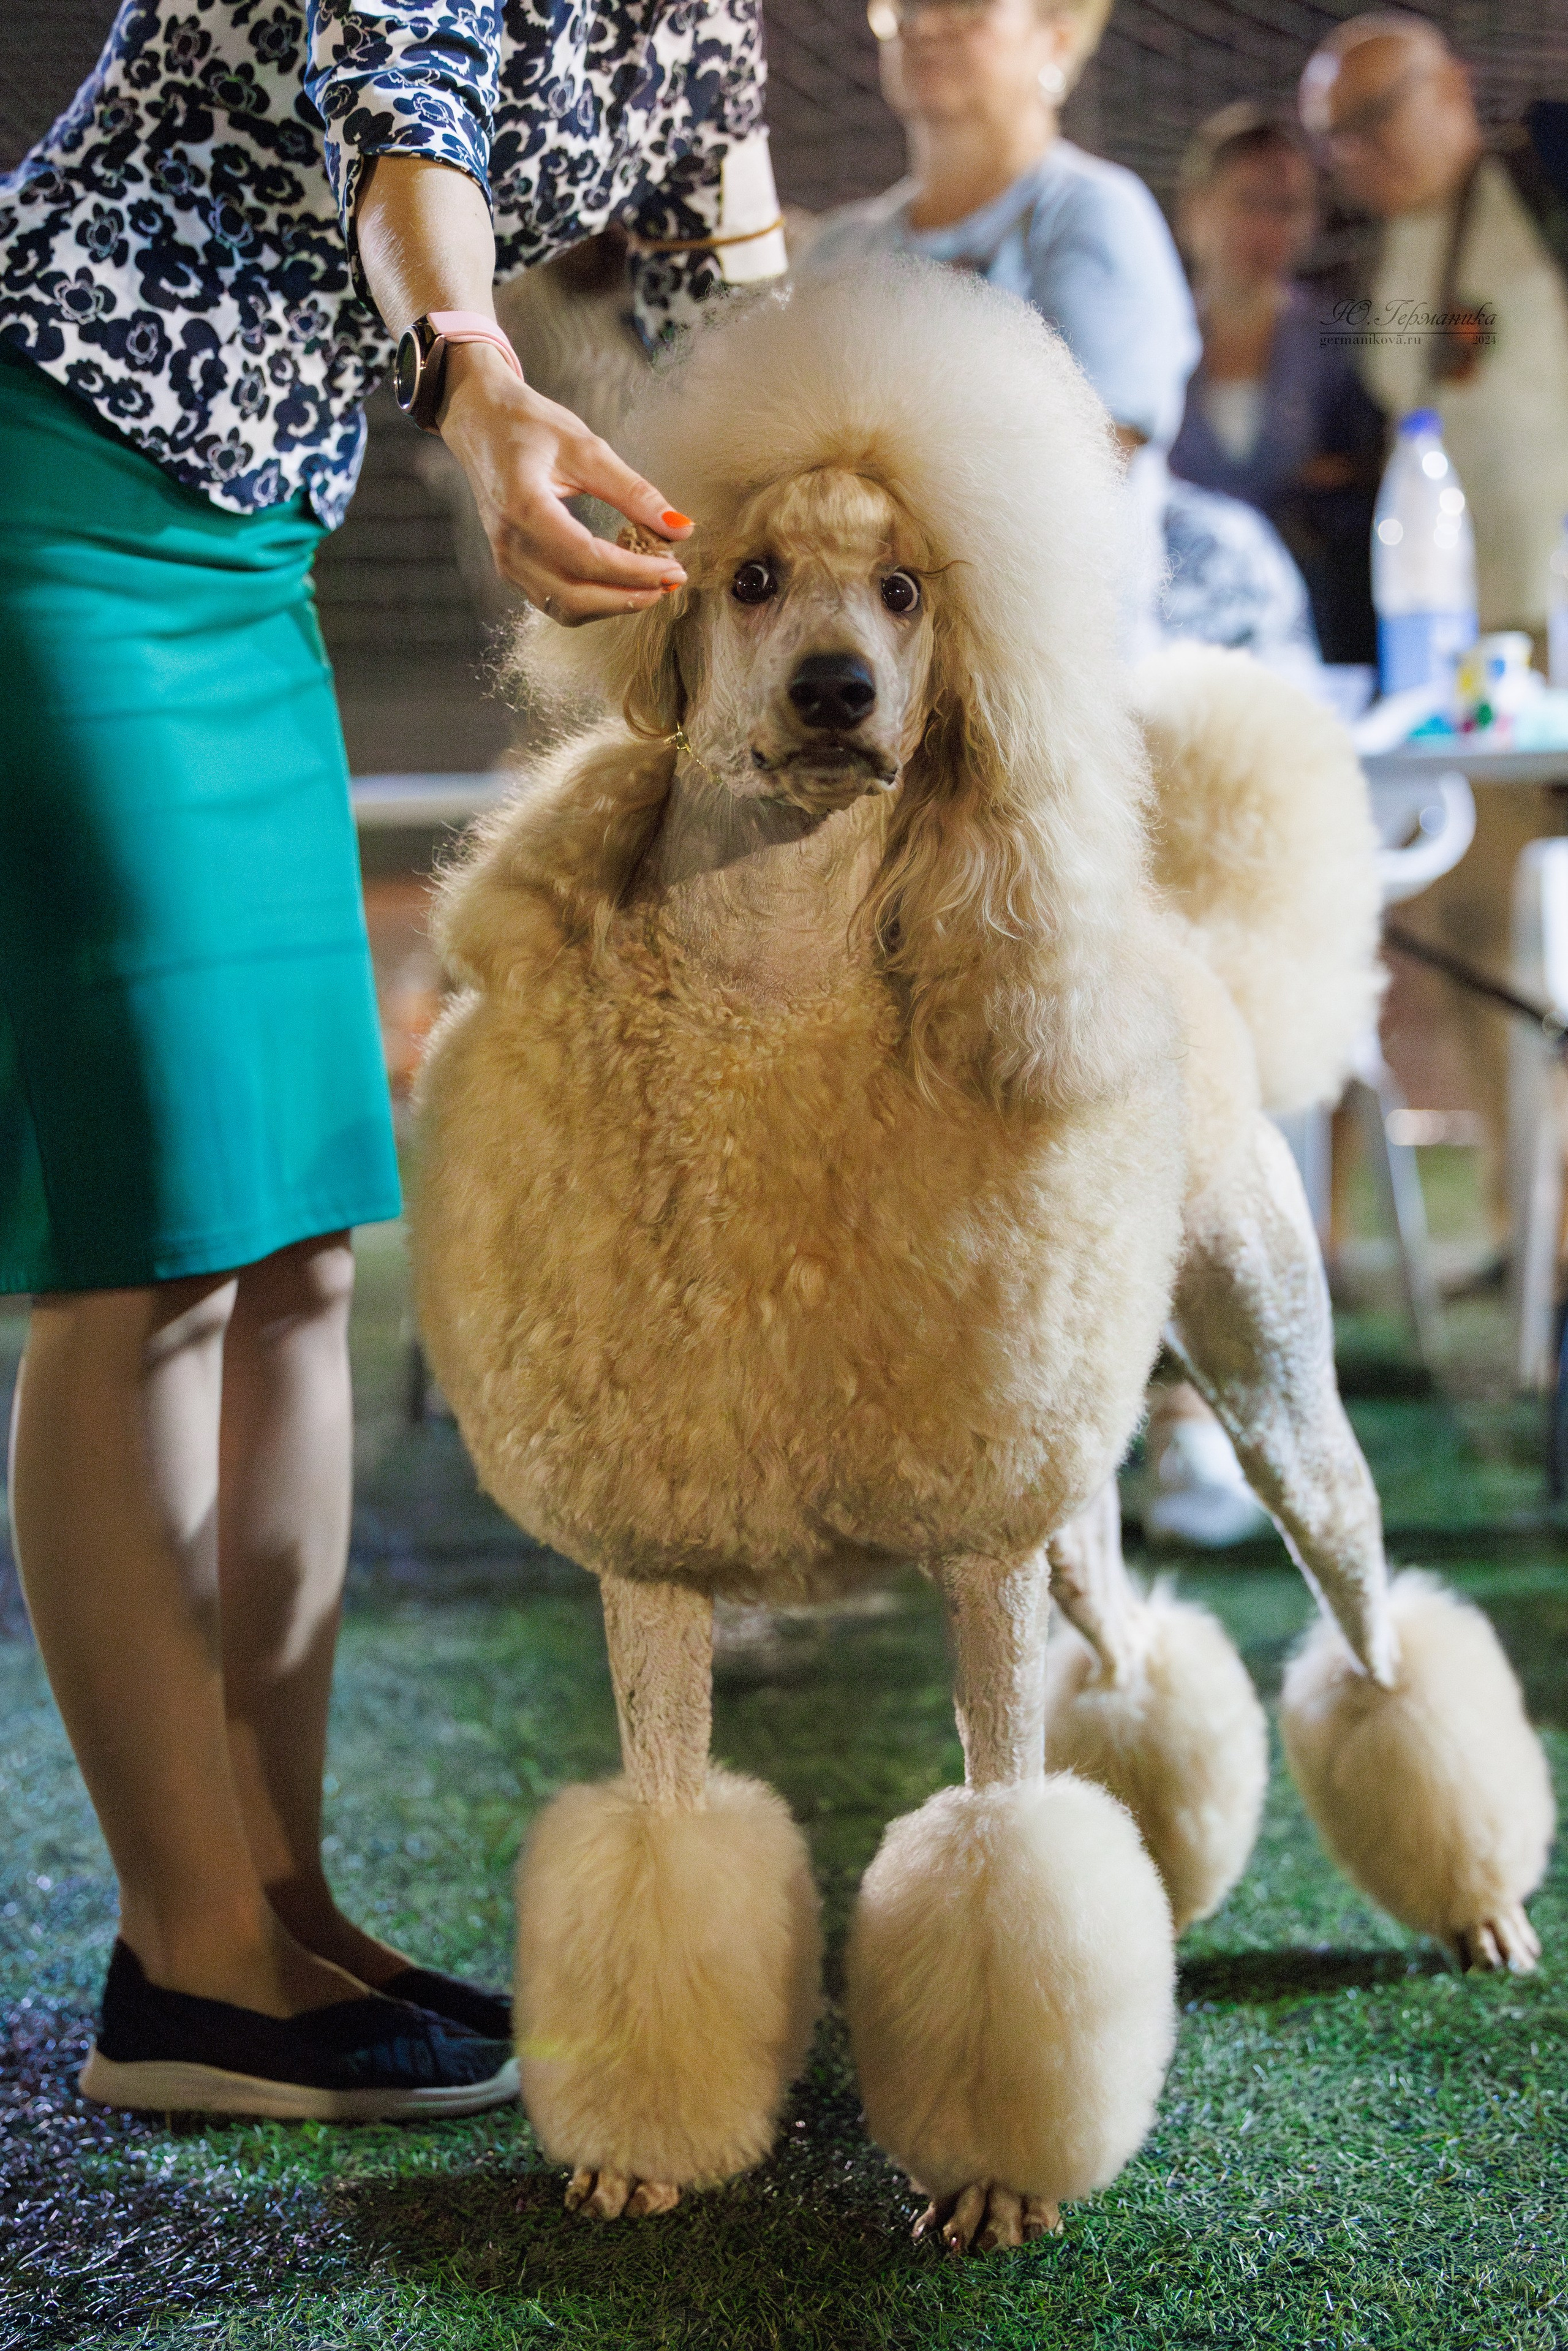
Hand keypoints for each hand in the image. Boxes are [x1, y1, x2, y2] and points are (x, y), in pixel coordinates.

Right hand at [438, 343, 689, 624]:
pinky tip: (620, 581)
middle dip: (629, 597)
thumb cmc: (528, 425)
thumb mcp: (585, 446)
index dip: (635, 572)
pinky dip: (592, 600)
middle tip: (670, 581)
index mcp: (523, 506)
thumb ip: (632, 491)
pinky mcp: (510, 567)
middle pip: (575, 597)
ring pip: (565, 608)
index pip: (586, 559)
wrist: (479, 421)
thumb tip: (679, 527)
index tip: (674, 567)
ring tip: (650, 583)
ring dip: (612, 604)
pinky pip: (555, 601)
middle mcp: (509, 542)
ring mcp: (505, 560)